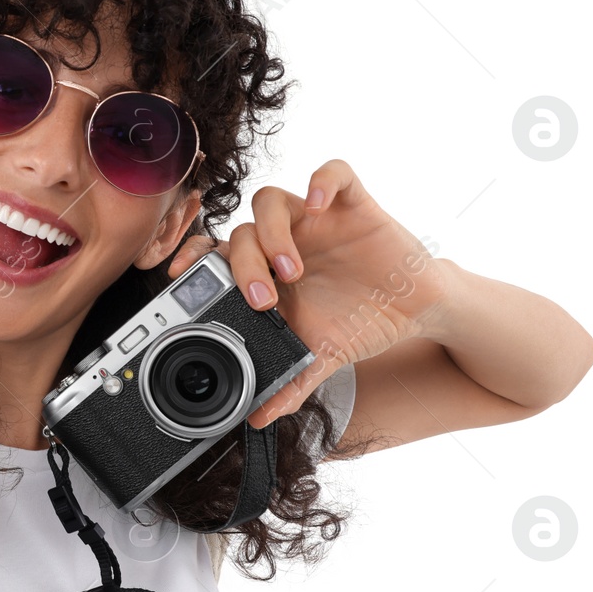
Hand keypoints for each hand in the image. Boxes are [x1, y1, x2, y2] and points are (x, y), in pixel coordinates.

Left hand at [167, 159, 448, 428]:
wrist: (415, 310)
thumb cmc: (360, 322)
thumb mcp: (321, 358)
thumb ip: (290, 384)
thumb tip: (260, 419)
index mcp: (265, 272)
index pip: (214, 252)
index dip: (191, 257)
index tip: (177, 278)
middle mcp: (283, 241)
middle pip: (240, 232)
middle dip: (243, 266)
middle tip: (262, 301)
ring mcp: (315, 220)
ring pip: (271, 200)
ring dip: (273, 234)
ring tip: (291, 270)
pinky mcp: (353, 205)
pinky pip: (333, 172)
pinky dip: (322, 181)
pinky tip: (320, 205)